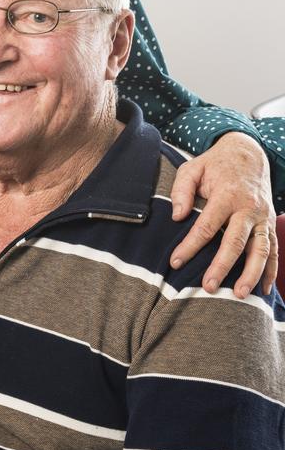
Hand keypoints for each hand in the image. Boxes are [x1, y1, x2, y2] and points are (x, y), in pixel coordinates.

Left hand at [170, 132, 276, 297]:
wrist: (249, 154)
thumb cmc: (215, 165)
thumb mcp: (193, 168)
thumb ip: (182, 190)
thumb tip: (178, 216)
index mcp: (227, 195)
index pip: (206, 226)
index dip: (190, 246)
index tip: (175, 262)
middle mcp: (249, 208)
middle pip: (236, 241)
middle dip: (222, 266)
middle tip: (208, 287)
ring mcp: (263, 217)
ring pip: (261, 249)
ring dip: (251, 273)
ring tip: (240, 295)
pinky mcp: (270, 224)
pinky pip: (274, 250)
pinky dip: (271, 271)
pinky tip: (264, 290)